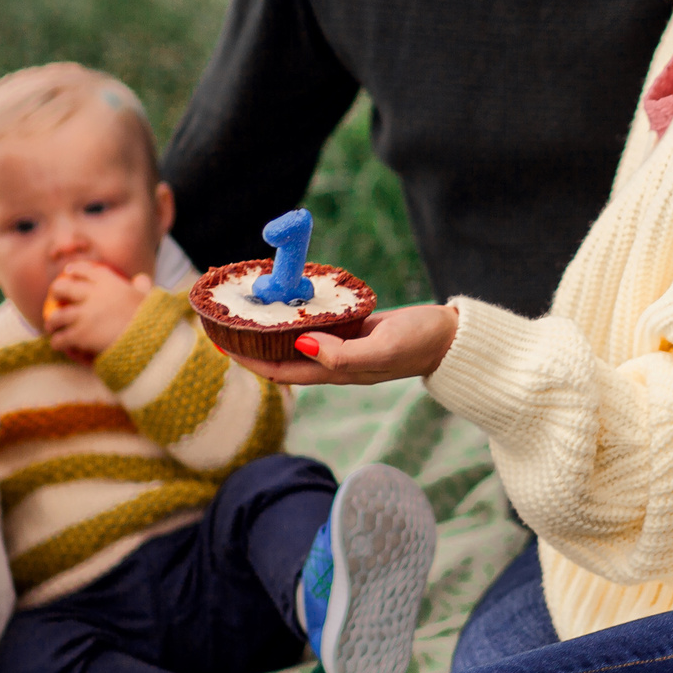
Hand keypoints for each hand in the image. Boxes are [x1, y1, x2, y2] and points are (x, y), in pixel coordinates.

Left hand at [44, 262, 152, 362]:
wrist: (147, 339)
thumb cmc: (150, 318)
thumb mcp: (147, 297)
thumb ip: (142, 286)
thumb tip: (142, 279)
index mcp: (109, 283)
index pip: (86, 271)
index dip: (75, 270)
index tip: (67, 272)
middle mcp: (93, 295)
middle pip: (64, 288)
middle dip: (56, 291)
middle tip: (54, 297)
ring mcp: (84, 315)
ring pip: (58, 316)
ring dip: (52, 322)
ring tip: (51, 326)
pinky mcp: (80, 334)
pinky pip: (61, 338)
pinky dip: (57, 342)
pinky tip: (58, 344)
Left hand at [236, 304, 457, 386]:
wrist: (451, 337)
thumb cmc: (420, 343)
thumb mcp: (383, 348)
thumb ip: (344, 354)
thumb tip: (302, 345)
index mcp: (337, 373)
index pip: (280, 372)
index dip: (249, 361)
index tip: (221, 343)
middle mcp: (334, 362)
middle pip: (281, 358)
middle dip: (251, 345)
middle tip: (223, 322)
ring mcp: (344, 345)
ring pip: (296, 340)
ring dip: (270, 329)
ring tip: (246, 311)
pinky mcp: (354, 328)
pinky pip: (316, 323)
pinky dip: (296, 314)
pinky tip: (285, 299)